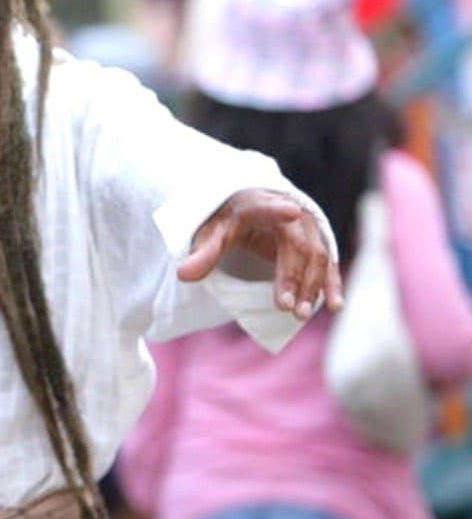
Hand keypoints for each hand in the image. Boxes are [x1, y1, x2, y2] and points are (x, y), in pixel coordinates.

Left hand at [177, 189, 342, 319]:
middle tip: (284, 307)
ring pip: (317, 259)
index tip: (291, 211)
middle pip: (298, 246)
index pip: (268, 207)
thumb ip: (202, 253)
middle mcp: (292, 214)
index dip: (278, 210)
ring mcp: (309, 229)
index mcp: (260, 204)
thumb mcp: (212, 232)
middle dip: (293, 277)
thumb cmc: (229, 221)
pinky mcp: (317, 246)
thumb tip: (183, 275)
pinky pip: (328, 266)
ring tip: (300, 314)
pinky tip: (336, 306)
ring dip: (312, 287)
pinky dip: (332, 285)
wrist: (248, 209)